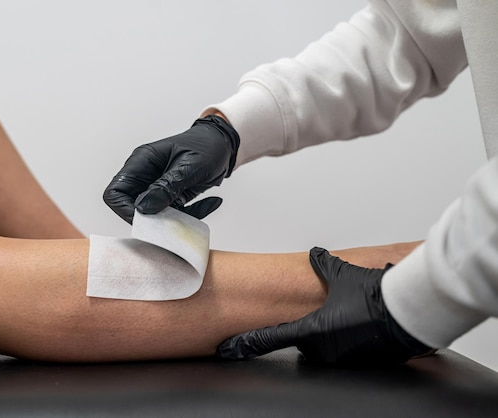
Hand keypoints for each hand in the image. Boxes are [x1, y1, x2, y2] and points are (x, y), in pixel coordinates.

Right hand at [103, 114, 239, 223]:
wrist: (224, 145)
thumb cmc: (207, 146)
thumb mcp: (189, 166)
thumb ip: (167, 186)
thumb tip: (143, 208)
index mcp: (142, 162)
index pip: (115, 192)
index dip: (124, 209)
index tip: (147, 217)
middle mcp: (144, 176)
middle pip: (131, 208)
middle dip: (152, 219)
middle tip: (176, 217)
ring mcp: (157, 188)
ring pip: (153, 216)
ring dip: (174, 220)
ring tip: (200, 209)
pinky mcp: (171, 197)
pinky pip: (172, 215)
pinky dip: (190, 216)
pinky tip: (212, 202)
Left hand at [216, 247, 432, 365]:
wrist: (410, 312)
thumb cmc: (377, 296)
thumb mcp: (343, 275)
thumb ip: (324, 265)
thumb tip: (316, 256)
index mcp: (312, 330)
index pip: (269, 338)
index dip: (246, 343)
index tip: (229, 348)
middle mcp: (324, 349)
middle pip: (303, 341)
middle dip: (311, 328)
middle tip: (330, 312)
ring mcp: (342, 359)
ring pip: (324, 347)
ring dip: (332, 333)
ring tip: (352, 316)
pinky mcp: (360, 363)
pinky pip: (345, 351)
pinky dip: (349, 339)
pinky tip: (363, 324)